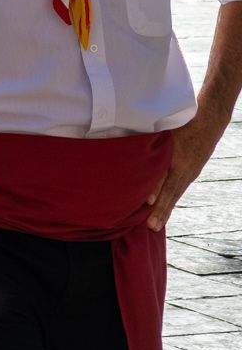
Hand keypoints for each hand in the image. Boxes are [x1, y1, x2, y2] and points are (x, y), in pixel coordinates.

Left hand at [147, 111, 226, 228]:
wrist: (210, 122)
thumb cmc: (182, 125)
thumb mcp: (166, 136)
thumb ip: (154, 152)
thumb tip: (139, 169)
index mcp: (179, 163)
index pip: (166, 184)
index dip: (157, 197)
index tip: (149, 207)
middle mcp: (187, 171)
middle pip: (172, 194)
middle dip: (161, 211)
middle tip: (152, 227)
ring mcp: (191, 172)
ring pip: (176, 193)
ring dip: (166, 209)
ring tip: (156, 224)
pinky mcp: (192, 171)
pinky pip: (179, 188)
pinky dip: (171, 199)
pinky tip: (163, 208)